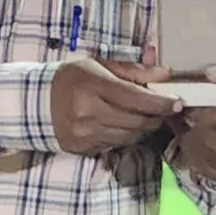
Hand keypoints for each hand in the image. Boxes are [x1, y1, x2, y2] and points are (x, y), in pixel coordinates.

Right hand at [51, 56, 182, 154]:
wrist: (37, 102)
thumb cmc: (73, 78)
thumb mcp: (100, 65)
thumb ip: (134, 70)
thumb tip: (165, 74)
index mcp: (92, 85)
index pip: (134, 98)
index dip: (160, 102)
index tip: (178, 103)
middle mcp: (88, 111)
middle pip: (136, 121)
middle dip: (156, 116)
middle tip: (165, 109)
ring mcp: (84, 134)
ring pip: (129, 136)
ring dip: (143, 128)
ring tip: (145, 116)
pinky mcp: (82, 149)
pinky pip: (115, 145)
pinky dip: (125, 136)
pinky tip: (123, 125)